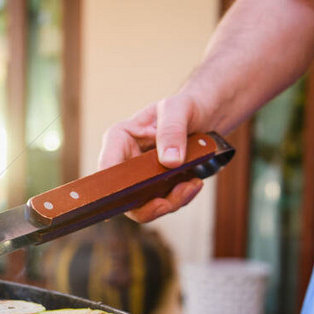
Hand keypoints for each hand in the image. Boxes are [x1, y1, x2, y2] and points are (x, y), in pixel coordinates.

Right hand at [98, 93, 208, 222]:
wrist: (205, 117)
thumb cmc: (186, 107)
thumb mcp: (180, 108)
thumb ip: (172, 130)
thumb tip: (170, 162)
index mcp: (119, 139)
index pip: (107, 167)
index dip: (114, 185)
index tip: (134, 193)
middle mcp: (124, 161)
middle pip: (121, 195)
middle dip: (146, 205)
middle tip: (167, 203)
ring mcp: (139, 177)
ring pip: (143, 206)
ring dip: (169, 203)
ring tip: (191, 186)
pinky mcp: (156, 187)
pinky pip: (162, 204)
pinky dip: (179, 199)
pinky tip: (193, 184)